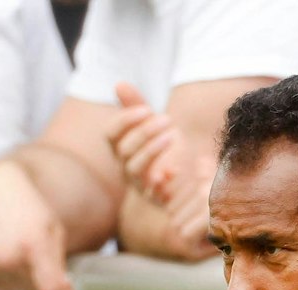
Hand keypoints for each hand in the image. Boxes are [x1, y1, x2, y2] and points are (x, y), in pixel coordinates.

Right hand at [0, 159, 76, 289]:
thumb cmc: (30, 210)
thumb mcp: (54, 232)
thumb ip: (60, 265)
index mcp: (33, 245)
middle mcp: (8, 257)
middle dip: (43, 283)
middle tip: (39, 260)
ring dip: (26, 282)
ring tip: (22, 254)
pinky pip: (2, 288)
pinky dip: (9, 279)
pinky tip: (8, 257)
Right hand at [109, 83, 203, 211]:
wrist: (188, 168)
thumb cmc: (165, 141)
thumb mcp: (152, 121)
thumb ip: (136, 103)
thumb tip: (119, 84)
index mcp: (120, 147)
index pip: (110, 134)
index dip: (124, 121)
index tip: (146, 108)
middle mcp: (125, 166)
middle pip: (124, 150)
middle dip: (144, 132)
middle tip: (166, 119)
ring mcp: (139, 183)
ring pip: (135, 168)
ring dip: (152, 150)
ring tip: (172, 135)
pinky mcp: (156, 197)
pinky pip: (153, 193)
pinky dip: (163, 180)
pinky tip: (175, 168)